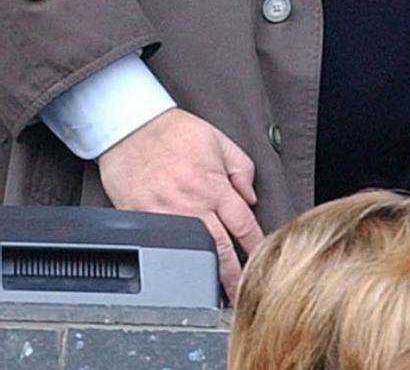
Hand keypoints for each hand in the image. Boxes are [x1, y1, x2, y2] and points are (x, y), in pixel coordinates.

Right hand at [98, 108, 261, 299]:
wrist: (133, 129)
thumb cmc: (175, 132)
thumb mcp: (220, 141)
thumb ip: (241, 169)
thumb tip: (251, 198)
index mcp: (214, 185)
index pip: (243, 223)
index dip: (255, 245)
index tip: (262, 260)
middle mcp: (192, 205)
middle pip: (220, 248)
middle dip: (233, 274)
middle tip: (241, 293)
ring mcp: (166, 216)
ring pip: (193, 253)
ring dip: (206, 274)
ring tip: (216, 292)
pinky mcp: (142, 220)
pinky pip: (162, 246)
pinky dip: (174, 262)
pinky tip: (180, 274)